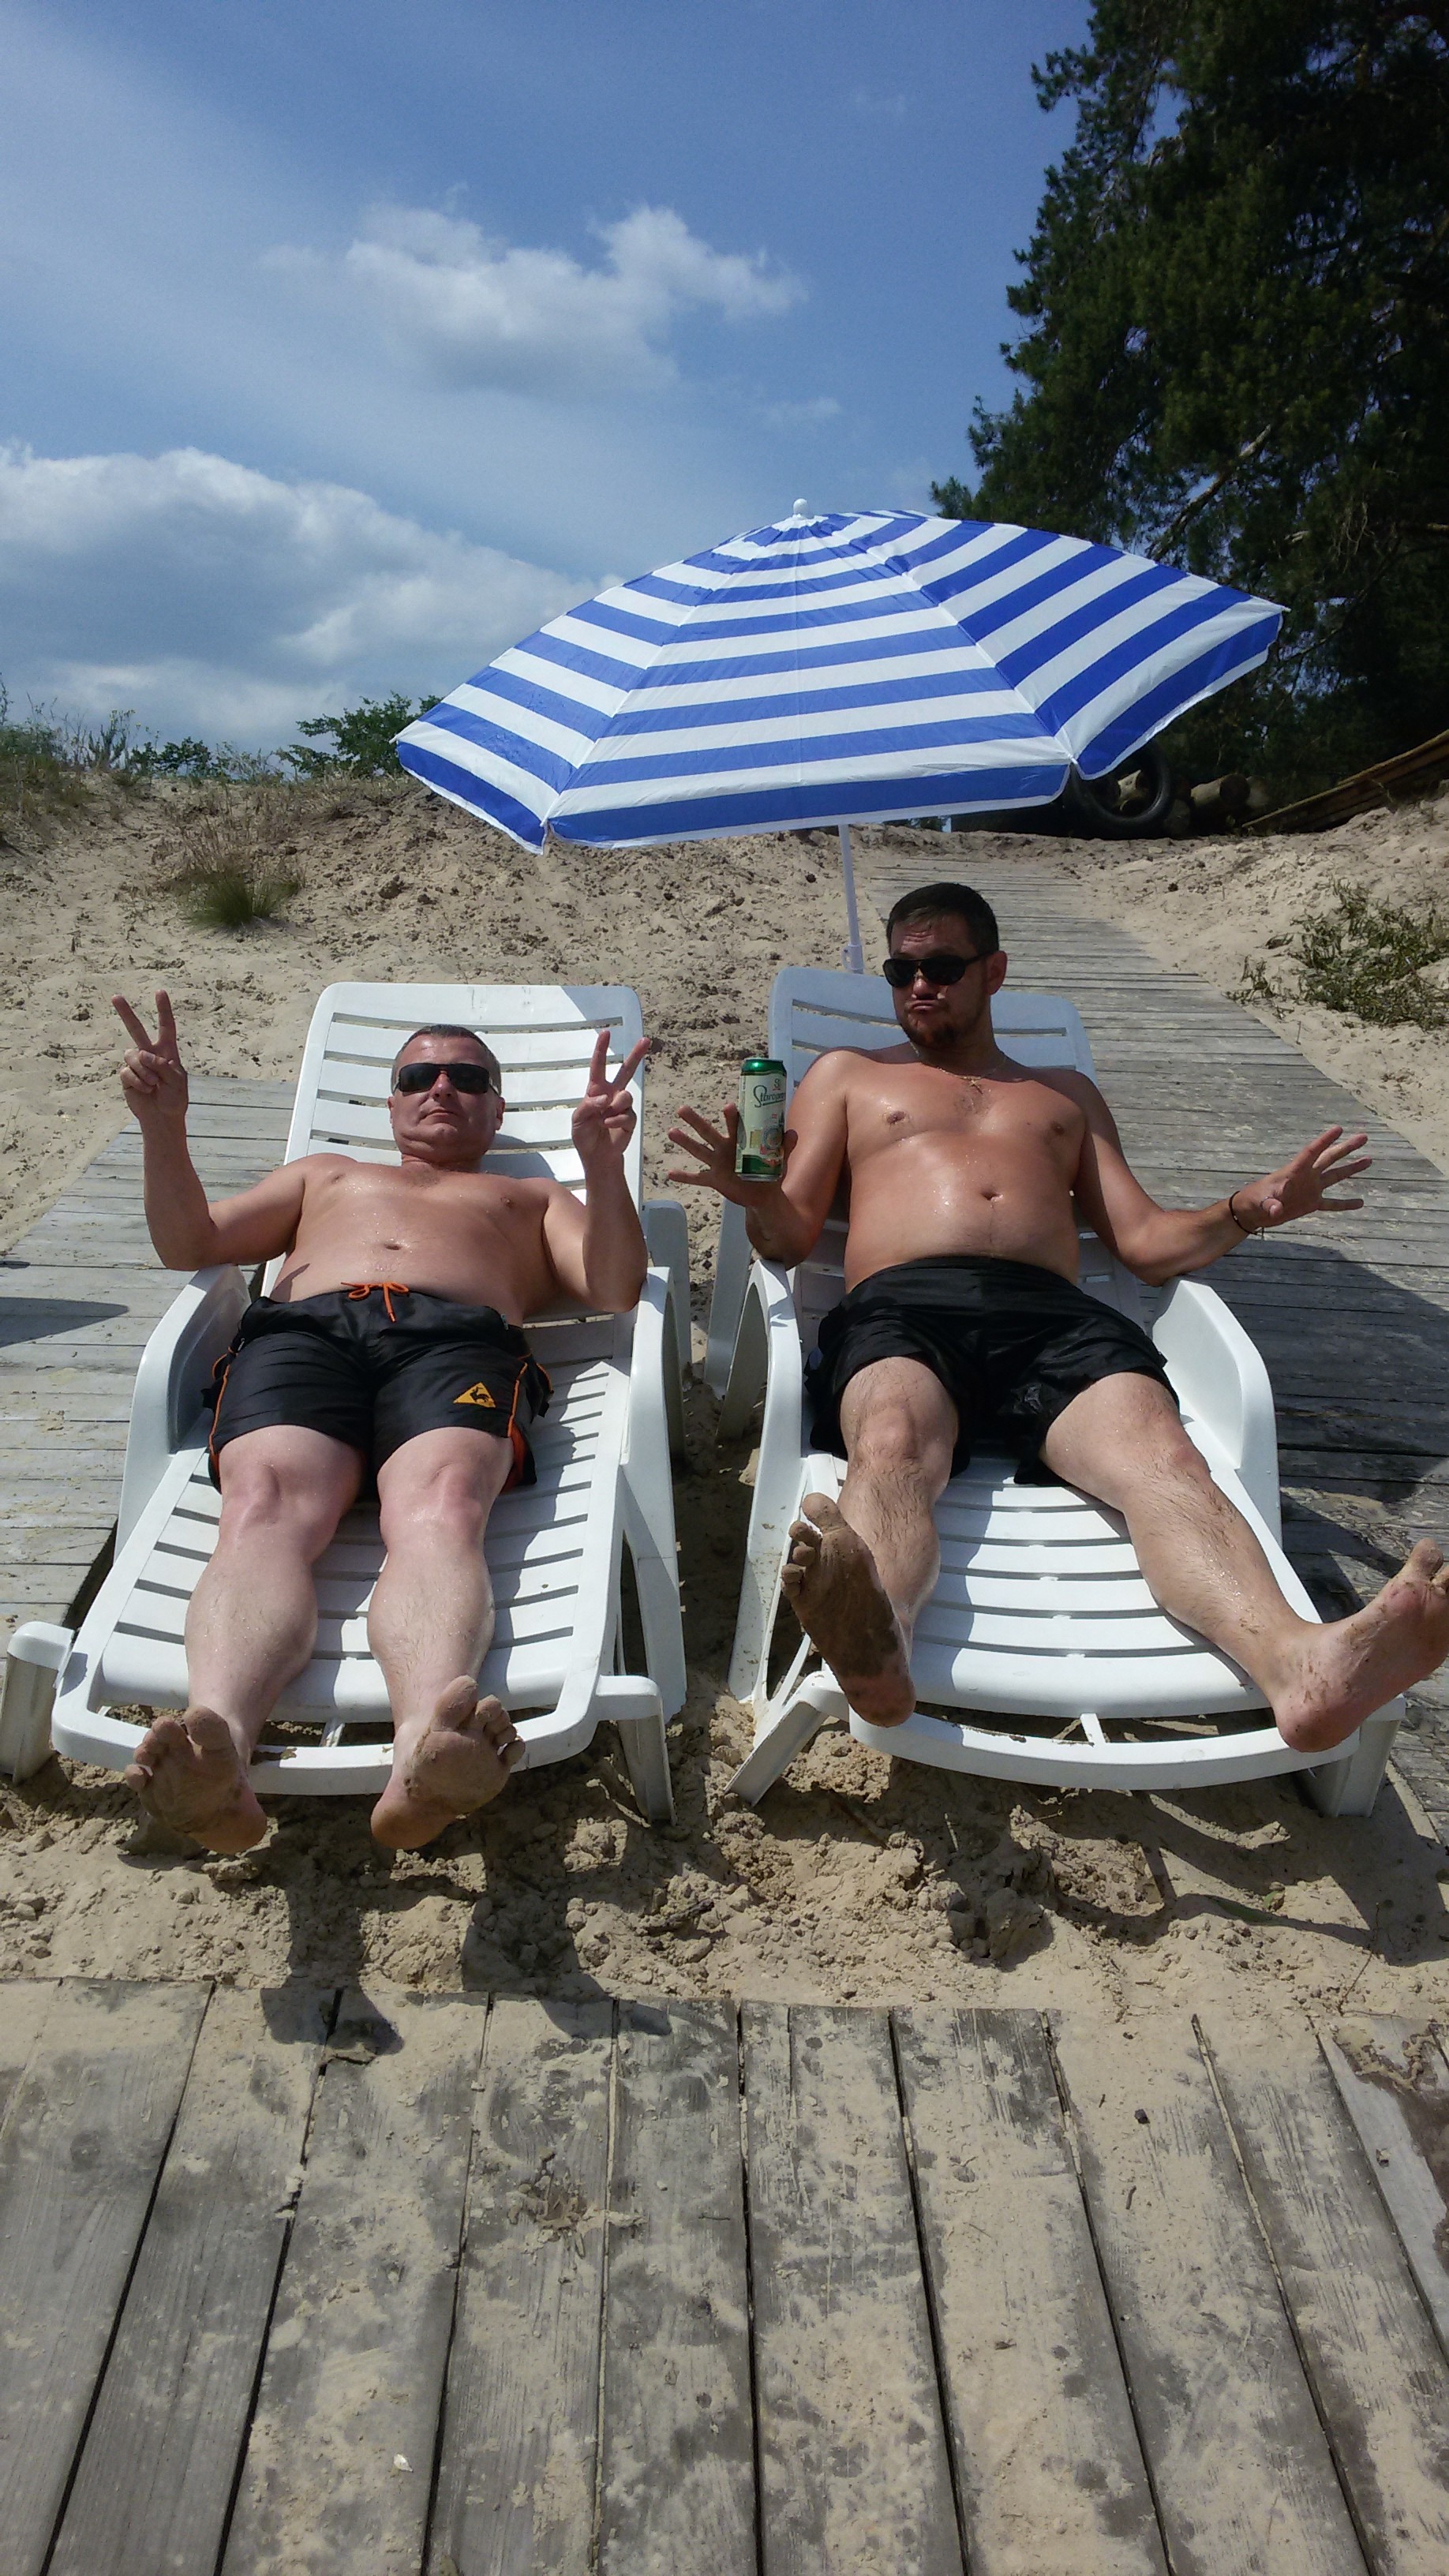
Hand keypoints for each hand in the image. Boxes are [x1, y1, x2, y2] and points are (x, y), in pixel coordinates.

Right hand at [113, 990, 188, 1124]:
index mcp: (167, 1051)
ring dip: (145, 1071)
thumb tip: (142, 1054)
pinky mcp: (126, 1076)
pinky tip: (145, 1090)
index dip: (163, 1010)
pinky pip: (128, 1071)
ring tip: (154, 1085)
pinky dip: (138, 1081)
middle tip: (115, 996)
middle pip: (135, 1030)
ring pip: (133, 1056)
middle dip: (126, 1013)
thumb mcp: (177, 1081)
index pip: (166, 1027)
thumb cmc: (174, 1099)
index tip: (160, 992)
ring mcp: (136, 1064)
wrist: (162, 1117)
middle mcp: (149, 1053)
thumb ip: (163, 1065)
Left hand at [572, 1029, 647, 1169]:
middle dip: (636, 1055)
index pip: (598, 1066)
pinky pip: (627, 1115)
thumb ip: (588, 1106)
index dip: (601, 1050)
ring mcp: (622, 1107)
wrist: (597, 1157)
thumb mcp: (577, 1120)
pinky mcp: (630, 1119)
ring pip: (626, 1096)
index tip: (606, 1033)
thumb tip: (605, 1097)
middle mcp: (611, 1094)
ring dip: (614, 1107)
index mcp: (596, 1090)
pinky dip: (616, 1121)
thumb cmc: (585, 1136)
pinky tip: (609, 1126)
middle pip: (626, 1071)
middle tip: (646, 1040)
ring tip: (604, 1119)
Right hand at [667, 1103, 793, 1202]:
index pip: (734, 1124)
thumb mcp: (779, 1160)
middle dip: (695, 1121)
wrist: (763, 1195)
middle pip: (708, 1132)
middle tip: (682, 1109)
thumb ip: (785, 1146)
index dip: (731, 1116)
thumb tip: (791, 1132)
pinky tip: (670, 1173)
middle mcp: (725, 1148)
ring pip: (699, 1150)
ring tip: (672, 1132)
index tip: (729, 1106)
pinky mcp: (714, 1179)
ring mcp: (717, 1163)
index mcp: (740, 1141)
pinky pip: (697, 1178)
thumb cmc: (770, 1172)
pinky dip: (685, 1176)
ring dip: (685, 1142)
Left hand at [1236, 1126, 1370, 1229]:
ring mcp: (1310, 1189)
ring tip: (1369, 1159)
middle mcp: (1306, 1176)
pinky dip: (1345, 1203)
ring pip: (1335, 1176)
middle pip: (1329, 1158)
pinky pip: (1332, 1203)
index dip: (1324, 1140)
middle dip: (1346, 1148)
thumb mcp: (1260, 1202)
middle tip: (1364, 1137)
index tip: (1339, 1129)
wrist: (1252, 1212)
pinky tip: (1360, 1203)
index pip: (1312, 1152)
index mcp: (1294, 1171)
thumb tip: (1276, 1209)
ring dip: (1351, 1169)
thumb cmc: (1253, 1201)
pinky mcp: (1311, 1203)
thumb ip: (1270, 1204)